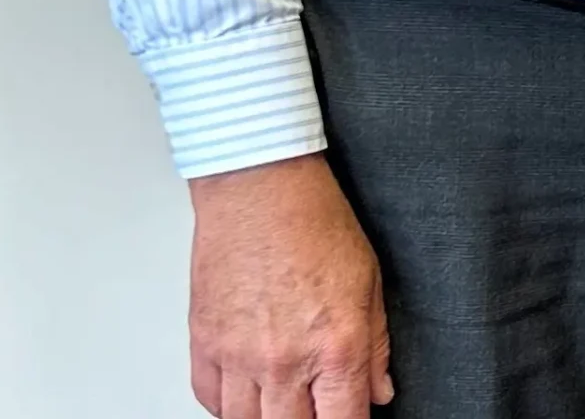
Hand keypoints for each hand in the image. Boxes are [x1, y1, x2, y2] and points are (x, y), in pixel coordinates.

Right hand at [186, 154, 391, 418]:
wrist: (259, 189)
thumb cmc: (315, 222)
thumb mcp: (369, 281)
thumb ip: (376, 345)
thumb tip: (380, 390)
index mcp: (335, 346)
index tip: (352, 417)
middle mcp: (284, 360)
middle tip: (317, 406)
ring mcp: (238, 357)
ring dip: (268, 417)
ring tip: (284, 402)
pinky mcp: (204, 345)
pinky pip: (210, 399)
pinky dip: (228, 405)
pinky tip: (248, 392)